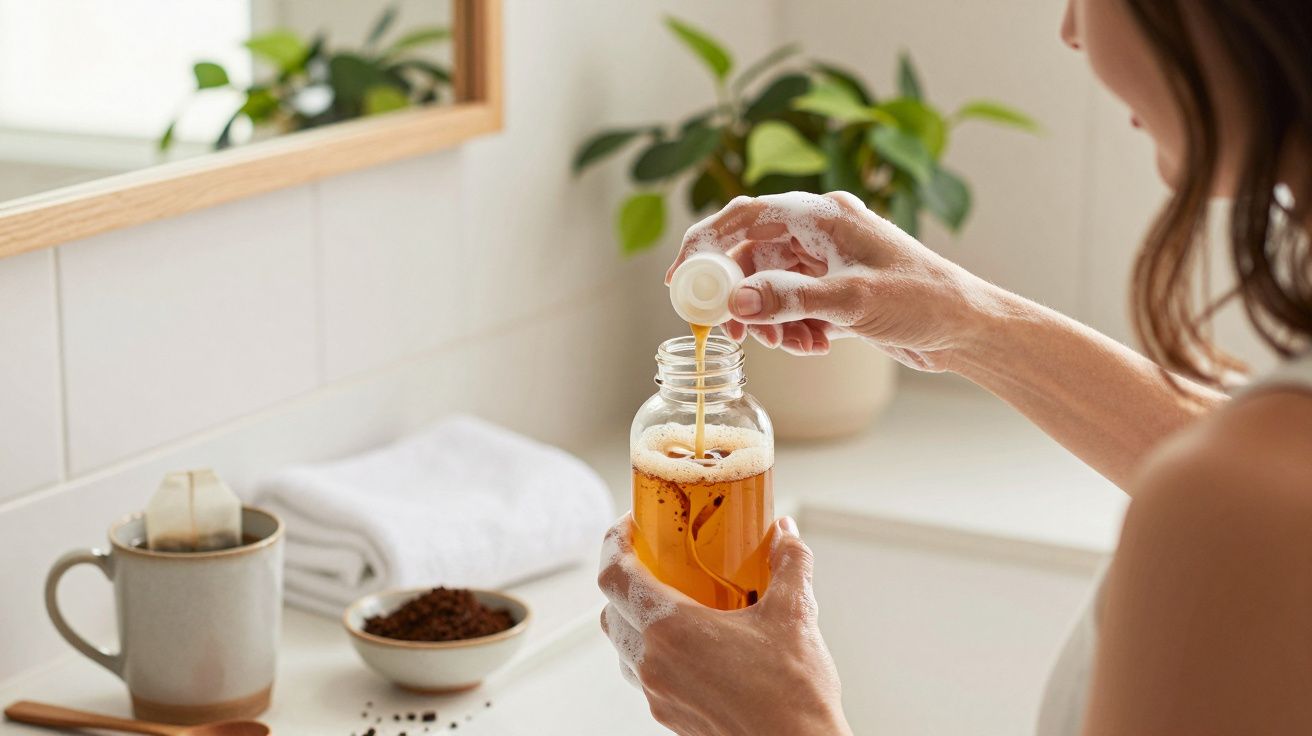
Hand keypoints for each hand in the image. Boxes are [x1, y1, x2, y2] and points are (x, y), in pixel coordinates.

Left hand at [597, 514, 851, 735]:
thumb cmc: (792, 696)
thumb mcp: (795, 615)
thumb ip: (789, 563)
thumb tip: (784, 534)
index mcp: (673, 629)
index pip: (615, 575)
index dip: (614, 543)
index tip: (631, 525)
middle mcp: (654, 663)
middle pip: (611, 608)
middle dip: (625, 578)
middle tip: (654, 558)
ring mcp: (658, 694)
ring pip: (623, 644)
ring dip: (636, 617)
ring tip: (674, 599)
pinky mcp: (669, 716)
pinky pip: (643, 673)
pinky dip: (653, 650)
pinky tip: (692, 643)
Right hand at [668, 191, 1000, 370]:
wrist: (968, 328)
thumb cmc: (923, 301)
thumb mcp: (852, 301)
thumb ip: (790, 299)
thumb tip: (736, 301)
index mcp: (823, 215)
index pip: (745, 216)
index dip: (705, 243)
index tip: (681, 280)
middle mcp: (822, 232)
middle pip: (752, 255)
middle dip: (738, 295)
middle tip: (729, 328)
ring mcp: (829, 261)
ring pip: (771, 285)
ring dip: (769, 319)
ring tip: (789, 345)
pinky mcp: (837, 291)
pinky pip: (793, 305)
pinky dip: (792, 328)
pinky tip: (813, 347)